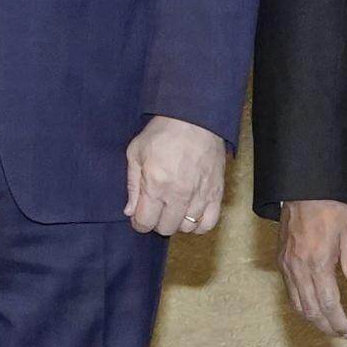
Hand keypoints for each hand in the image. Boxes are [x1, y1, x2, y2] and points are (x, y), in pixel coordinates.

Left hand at [125, 116, 227, 237]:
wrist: (195, 118)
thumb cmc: (163, 132)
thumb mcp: (136, 152)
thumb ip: (132, 185)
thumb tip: (130, 212)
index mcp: (156, 184)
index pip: (145, 222)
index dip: (139, 223)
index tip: (139, 216)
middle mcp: (178, 194)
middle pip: (166, 228)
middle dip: (156, 222)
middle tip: (156, 208)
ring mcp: (200, 195)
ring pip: (186, 228)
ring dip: (177, 222)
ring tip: (174, 208)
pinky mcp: (216, 193)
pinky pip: (208, 223)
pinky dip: (199, 224)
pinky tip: (191, 213)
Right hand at [277, 198, 346, 338]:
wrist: (302, 192)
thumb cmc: (330, 211)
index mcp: (318, 263)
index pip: (329, 303)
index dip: (339, 322)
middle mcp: (299, 269)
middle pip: (311, 310)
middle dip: (326, 326)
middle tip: (340, 334)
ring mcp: (287, 266)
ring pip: (297, 304)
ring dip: (313, 320)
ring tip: (327, 326)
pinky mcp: (281, 262)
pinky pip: (290, 292)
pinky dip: (301, 306)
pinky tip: (311, 308)